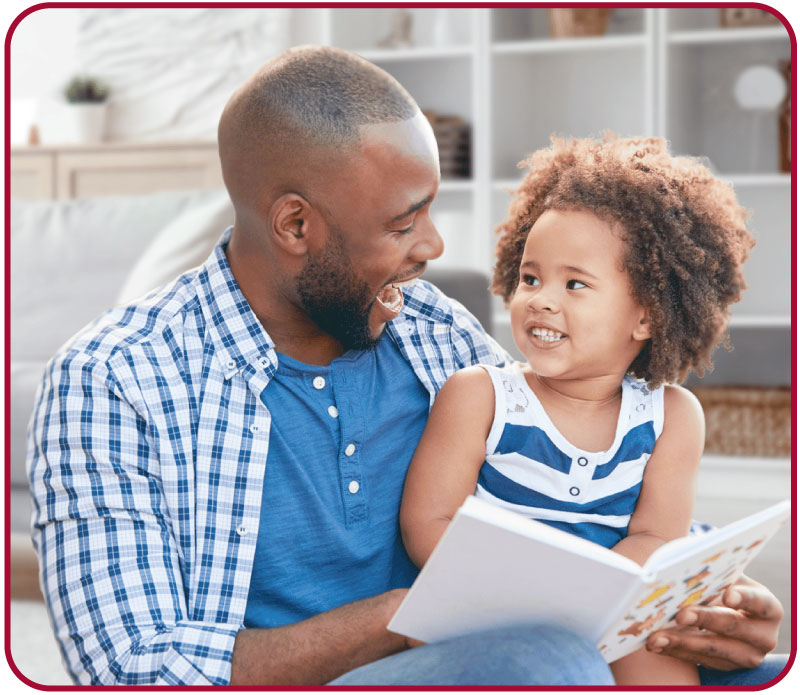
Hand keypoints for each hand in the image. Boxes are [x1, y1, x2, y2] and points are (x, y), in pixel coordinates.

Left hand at [646, 576, 782, 670]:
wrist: (723, 611)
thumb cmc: (722, 586)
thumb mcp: (726, 577)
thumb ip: (714, 572)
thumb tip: (688, 565)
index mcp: (767, 607)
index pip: (758, 602)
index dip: (744, 598)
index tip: (727, 594)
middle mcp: (763, 636)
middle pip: (732, 626)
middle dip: (704, 619)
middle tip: (681, 614)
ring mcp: (746, 656)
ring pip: (713, 649)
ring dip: (682, 642)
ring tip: (657, 636)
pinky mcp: (726, 667)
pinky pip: (699, 661)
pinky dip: (675, 651)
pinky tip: (656, 644)